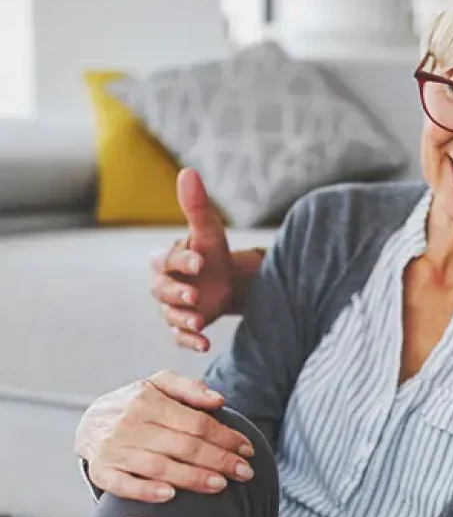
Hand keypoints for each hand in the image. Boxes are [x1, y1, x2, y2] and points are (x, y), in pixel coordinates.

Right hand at [75, 370, 255, 501]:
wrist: (87, 423)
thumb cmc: (134, 405)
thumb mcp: (158, 385)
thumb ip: (189, 388)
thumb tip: (219, 400)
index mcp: (148, 401)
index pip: (196, 422)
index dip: (225, 437)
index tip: (247, 450)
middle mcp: (130, 424)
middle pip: (184, 446)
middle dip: (219, 460)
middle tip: (245, 473)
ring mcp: (114, 449)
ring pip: (160, 467)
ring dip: (193, 478)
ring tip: (220, 485)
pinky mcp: (101, 471)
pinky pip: (124, 485)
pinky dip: (146, 491)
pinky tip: (171, 496)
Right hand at [151, 168, 257, 352]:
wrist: (225, 282)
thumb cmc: (212, 252)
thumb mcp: (209, 231)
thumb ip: (196, 206)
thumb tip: (188, 172)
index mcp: (165, 259)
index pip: (168, 261)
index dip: (183, 261)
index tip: (201, 261)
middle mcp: (163, 285)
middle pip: (162, 291)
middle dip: (177, 294)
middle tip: (194, 296)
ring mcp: (171, 308)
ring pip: (171, 315)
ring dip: (184, 320)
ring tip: (200, 321)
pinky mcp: (183, 327)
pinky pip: (181, 337)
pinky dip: (192, 341)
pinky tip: (206, 344)